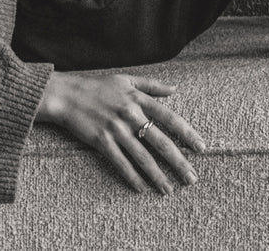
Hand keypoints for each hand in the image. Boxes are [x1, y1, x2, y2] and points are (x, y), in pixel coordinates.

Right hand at [35, 71, 205, 194]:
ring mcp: (116, 129)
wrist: (67, 94)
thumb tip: (174, 89)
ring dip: (157, 175)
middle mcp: (131, 115)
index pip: (170, 118)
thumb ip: (152, 85)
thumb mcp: (127, 79)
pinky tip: (141, 188)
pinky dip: (131, 176)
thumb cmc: (98, 86)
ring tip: (169, 189)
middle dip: (178, 161)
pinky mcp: (101, 141)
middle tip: (191, 178)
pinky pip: (120, 162)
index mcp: (139, 99)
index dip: (187, 133)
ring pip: (142, 156)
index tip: (201, 147)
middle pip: (160, 141)